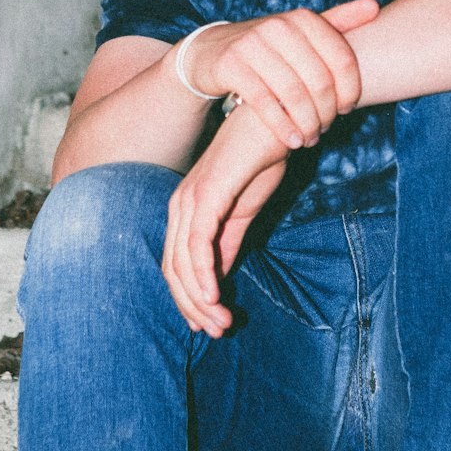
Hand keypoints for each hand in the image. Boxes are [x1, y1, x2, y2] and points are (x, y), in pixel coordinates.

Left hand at [162, 103, 286, 336]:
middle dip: (193, 308)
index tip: (214, 324)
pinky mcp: (207, 194)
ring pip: (182, 263)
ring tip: (221, 324)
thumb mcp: (246, 208)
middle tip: (219, 333)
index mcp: (188, 209)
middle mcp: (181, 205)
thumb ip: (230, 240)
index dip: (192, 299)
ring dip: (200, 300)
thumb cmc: (262, 155)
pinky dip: (203, 274)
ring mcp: (191, 199)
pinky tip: (216, 297)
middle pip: (173, 270)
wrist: (277, 117)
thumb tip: (220, 276)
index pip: (178, 265)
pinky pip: (197, 243)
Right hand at [178, 0, 378, 151]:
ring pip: (294, 94)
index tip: (347, 110)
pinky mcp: (232, 65)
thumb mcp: (301, 30)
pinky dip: (282, 127)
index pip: (343, 60)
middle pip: (320, 81)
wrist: (212, 51)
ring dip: (306, 124)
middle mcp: (280, 26)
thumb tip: (376, 5)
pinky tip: (291, 141)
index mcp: (304, 19)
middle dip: (327, 112)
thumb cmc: (269, 46)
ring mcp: (253, 44)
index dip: (351, 91)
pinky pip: (264, 102)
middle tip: (325, 129)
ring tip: (309, 139)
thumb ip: (338, 20)